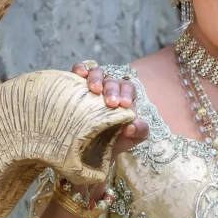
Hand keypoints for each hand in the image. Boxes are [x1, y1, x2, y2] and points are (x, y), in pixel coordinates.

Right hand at [70, 61, 149, 198]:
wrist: (91, 148)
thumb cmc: (114, 140)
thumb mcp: (132, 138)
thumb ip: (140, 131)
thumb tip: (130, 127)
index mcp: (125, 98)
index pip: (128, 88)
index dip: (126, 93)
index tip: (122, 105)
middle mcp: (110, 88)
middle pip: (113, 81)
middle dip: (112, 90)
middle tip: (110, 103)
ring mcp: (93, 84)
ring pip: (97, 72)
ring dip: (96, 79)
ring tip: (94, 90)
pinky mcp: (77, 84)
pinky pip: (79, 70)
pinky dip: (79, 68)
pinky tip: (79, 74)